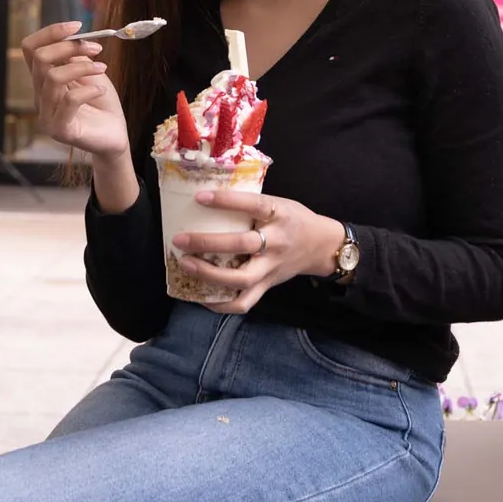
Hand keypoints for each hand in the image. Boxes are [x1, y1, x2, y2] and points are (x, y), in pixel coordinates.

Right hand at [20, 22, 127, 160]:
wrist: (115, 137)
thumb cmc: (101, 104)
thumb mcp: (90, 73)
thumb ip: (76, 57)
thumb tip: (71, 37)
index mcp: (43, 79)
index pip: (30, 48)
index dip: (51, 32)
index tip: (78, 25)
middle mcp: (40, 95)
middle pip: (40, 58)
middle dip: (70, 46)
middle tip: (97, 49)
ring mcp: (47, 114)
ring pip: (53, 78)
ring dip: (82, 67)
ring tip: (102, 69)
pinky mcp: (60, 130)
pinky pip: (68, 101)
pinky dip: (89, 89)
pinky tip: (102, 91)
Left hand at [173, 190, 343, 314]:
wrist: (321, 246)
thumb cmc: (294, 219)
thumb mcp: (279, 204)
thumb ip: (252, 205)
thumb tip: (209, 197)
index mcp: (279, 215)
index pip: (253, 205)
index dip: (226, 201)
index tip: (199, 198)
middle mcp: (276, 242)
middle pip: (241, 245)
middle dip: (207, 243)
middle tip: (181, 239)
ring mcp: (272, 268)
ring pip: (241, 279)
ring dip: (209, 275)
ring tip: (186, 265)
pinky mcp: (268, 286)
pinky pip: (243, 302)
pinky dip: (220, 304)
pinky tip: (200, 296)